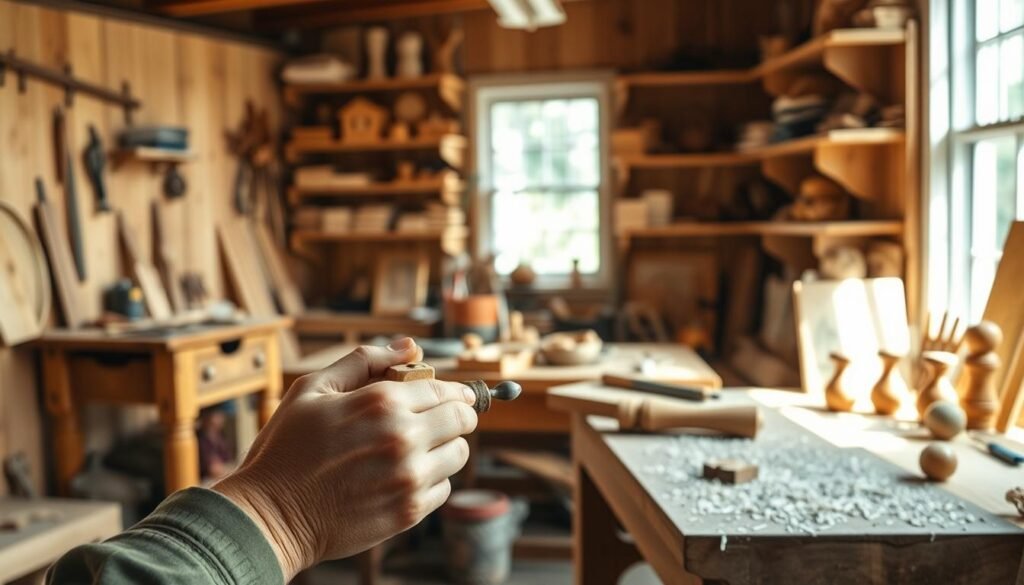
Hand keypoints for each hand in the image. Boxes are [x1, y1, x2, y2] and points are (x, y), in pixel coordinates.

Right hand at [213, 338, 477, 579]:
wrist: (271, 515)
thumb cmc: (286, 448)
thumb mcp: (313, 389)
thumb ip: (364, 360)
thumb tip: (409, 346)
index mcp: (381, 402)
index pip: (445, 389)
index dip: (455, 391)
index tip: (456, 395)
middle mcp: (402, 437)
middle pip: (463, 420)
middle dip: (458, 415)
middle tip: (444, 420)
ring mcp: (408, 477)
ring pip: (458, 454)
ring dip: (446, 448)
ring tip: (419, 449)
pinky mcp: (408, 511)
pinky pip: (444, 488)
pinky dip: (432, 480)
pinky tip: (404, 477)